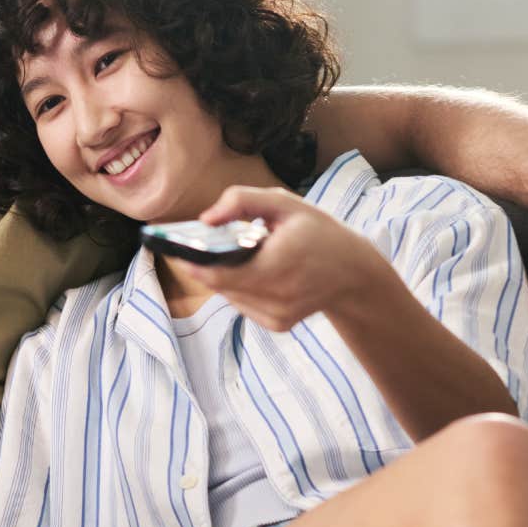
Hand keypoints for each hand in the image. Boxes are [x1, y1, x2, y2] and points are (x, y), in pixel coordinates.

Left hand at [183, 186, 387, 331]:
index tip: (172, 247)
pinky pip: (242, 304)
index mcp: (278, 265)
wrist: (355, 274)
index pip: (219, 273)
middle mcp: (277, 297)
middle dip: (204, 264)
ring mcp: (277, 315)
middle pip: (220, 284)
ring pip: (229, 295)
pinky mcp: (278, 324)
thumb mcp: (285, 203)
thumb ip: (242, 201)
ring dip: (223, 275)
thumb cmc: (319, 232)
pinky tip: (253, 270)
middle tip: (193, 243)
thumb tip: (205, 218)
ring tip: (230, 252)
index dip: (191, 262)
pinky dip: (240, 287)